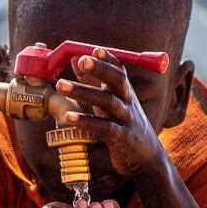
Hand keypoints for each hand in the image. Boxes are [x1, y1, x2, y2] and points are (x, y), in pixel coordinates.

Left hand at [56, 49, 167, 177]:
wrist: (146, 157)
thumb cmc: (123, 125)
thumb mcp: (110, 102)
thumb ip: (93, 81)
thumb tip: (74, 59)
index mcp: (125, 92)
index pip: (119, 70)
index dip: (109, 59)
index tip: (95, 49)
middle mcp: (128, 102)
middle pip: (117, 81)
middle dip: (100, 69)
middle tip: (80, 61)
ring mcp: (126, 120)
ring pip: (107, 102)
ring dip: (83, 92)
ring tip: (61, 85)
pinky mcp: (122, 138)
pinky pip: (104, 128)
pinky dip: (86, 122)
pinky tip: (68, 118)